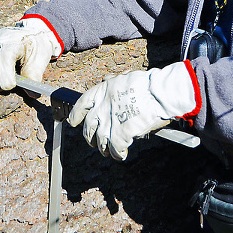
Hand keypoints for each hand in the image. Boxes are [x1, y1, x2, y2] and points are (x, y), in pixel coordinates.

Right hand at [0, 17, 61, 90]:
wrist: (34, 32)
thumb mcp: (41, 60)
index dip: (5, 72)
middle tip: (1, 88)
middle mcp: (2, 39)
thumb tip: (30, 94)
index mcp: (17, 41)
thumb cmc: (37, 48)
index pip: (5, 54)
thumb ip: (35, 77)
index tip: (10, 86)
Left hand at [68, 61, 198, 160]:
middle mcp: (101, 107)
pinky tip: (122, 155)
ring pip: (100, 142)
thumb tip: (106, 79)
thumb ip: (112, 83)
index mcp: (101, 91)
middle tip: (94, 143)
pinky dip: (118, 154)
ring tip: (109, 152)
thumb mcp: (123, 78)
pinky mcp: (120, 135)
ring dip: (104, 149)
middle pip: (88, 127)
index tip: (73, 122)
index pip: (81, 104)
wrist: (159, 93)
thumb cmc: (146, 85)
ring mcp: (109, 122)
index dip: (76, 114)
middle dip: (90, 137)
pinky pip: (115, 149)